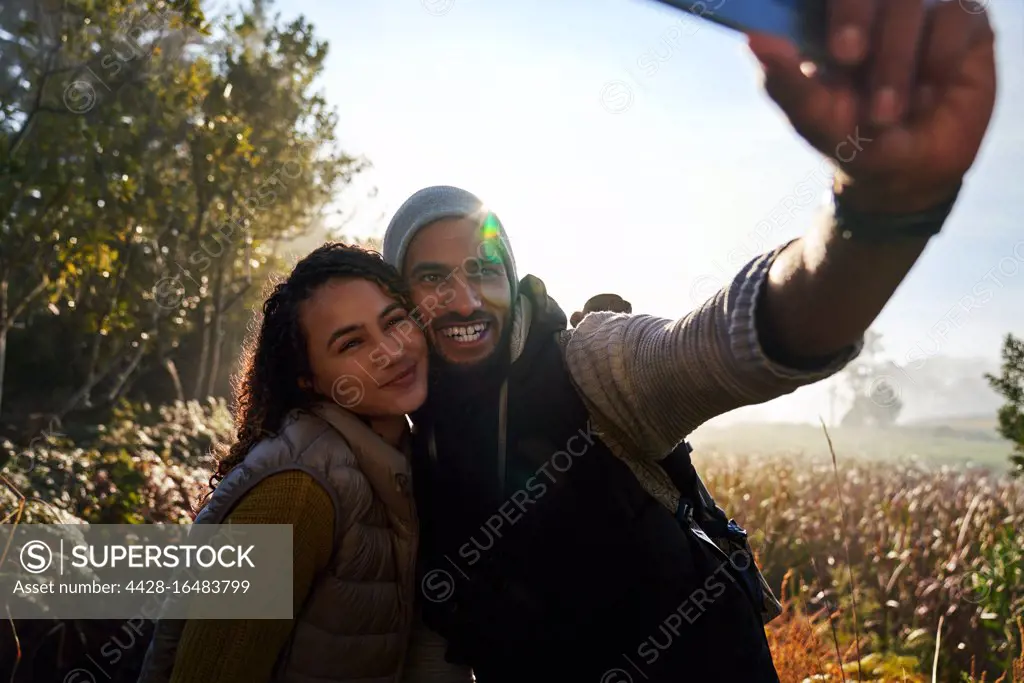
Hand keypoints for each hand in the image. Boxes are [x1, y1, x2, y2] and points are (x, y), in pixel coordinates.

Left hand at [747, 0, 996, 213]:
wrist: (906, 171)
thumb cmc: (850, 134)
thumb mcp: (812, 116)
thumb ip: (783, 78)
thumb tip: (754, 40)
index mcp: (831, 13)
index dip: (833, 6)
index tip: (820, 34)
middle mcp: (877, 1)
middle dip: (855, 16)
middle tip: (847, 58)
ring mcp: (923, 4)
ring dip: (895, 60)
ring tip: (885, 113)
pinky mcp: (965, 19)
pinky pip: (956, 17)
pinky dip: (938, 62)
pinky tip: (927, 95)